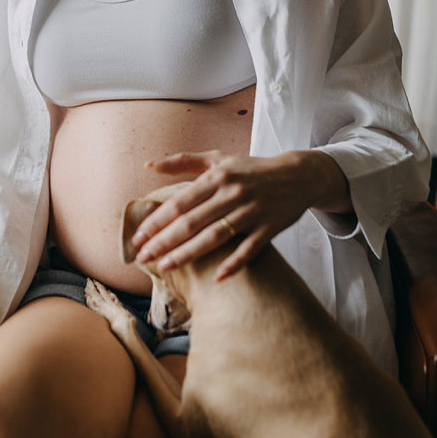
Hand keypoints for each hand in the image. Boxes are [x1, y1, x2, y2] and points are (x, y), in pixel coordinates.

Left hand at [130, 149, 346, 279]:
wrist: (299, 175)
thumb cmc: (252, 169)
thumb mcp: (219, 159)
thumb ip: (183, 161)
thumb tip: (148, 166)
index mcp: (218, 177)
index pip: (180, 203)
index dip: (156, 222)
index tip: (137, 238)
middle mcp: (234, 193)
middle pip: (192, 223)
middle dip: (163, 242)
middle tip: (142, 259)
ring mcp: (253, 211)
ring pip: (215, 237)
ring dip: (188, 254)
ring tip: (165, 267)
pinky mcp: (270, 227)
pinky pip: (249, 249)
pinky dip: (234, 263)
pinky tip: (218, 277)